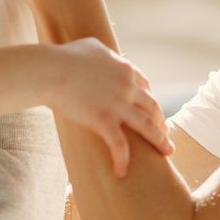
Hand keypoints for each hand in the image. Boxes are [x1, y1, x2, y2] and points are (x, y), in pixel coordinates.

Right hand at [50, 38, 173, 176]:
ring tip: (167, 152)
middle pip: (151, 105)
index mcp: (124, 68)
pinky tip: (121, 172)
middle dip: (160, 120)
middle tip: (165, 132)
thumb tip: (102, 55)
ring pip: (146, 125)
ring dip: (159, 140)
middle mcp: (127, 86)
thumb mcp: (90, 47)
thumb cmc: (64, 57)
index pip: (144, 85)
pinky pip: (119, 145)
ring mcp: (117, 104)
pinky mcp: (104, 120)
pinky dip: (122, 160)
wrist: (52, 69)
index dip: (149, 98)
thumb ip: (102, 53)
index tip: (153, 109)